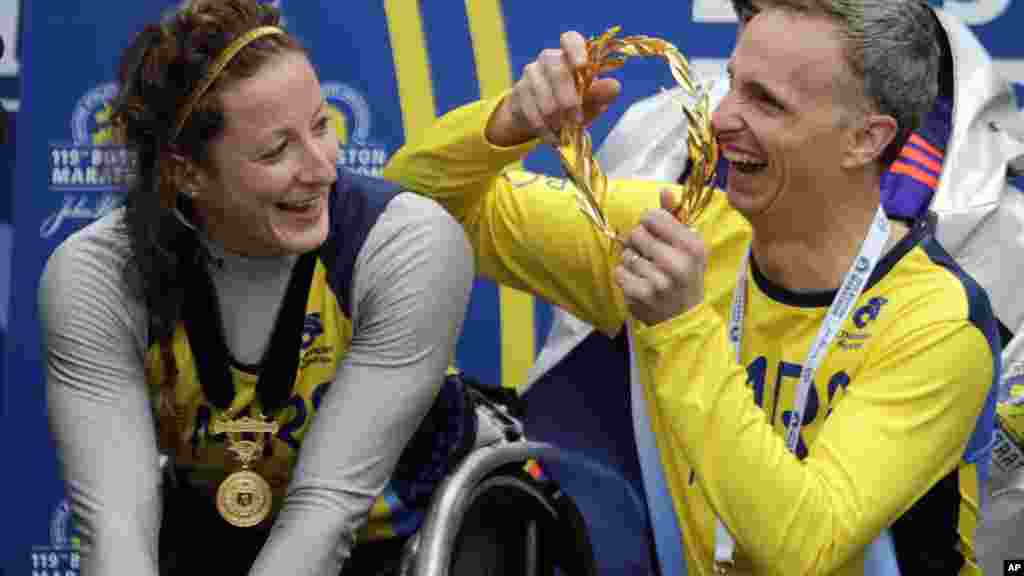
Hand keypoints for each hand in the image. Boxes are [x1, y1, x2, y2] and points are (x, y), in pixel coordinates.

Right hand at [486, 31, 620, 146]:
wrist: (540, 120)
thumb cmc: (572, 104)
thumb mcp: (590, 101)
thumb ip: (601, 93)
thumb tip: (614, 86)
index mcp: (570, 55)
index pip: (570, 39)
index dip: (575, 50)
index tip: (582, 66)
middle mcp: (548, 59)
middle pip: (557, 71)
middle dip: (568, 98)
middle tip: (577, 120)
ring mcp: (531, 74)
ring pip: (542, 93)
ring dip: (555, 117)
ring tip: (565, 132)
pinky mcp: (518, 93)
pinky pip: (530, 110)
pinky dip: (544, 128)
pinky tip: (553, 138)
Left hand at [615, 188, 707, 325]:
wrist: (683, 318)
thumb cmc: (685, 276)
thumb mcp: (689, 246)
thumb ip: (675, 217)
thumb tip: (663, 190)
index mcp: (692, 246)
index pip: (653, 216)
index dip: (649, 222)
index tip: (655, 232)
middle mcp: (678, 263)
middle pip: (636, 233)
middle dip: (639, 242)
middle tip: (650, 254)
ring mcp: (659, 281)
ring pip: (626, 254)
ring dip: (632, 260)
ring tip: (647, 270)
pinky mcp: (641, 295)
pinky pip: (619, 272)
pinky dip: (625, 276)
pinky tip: (639, 282)